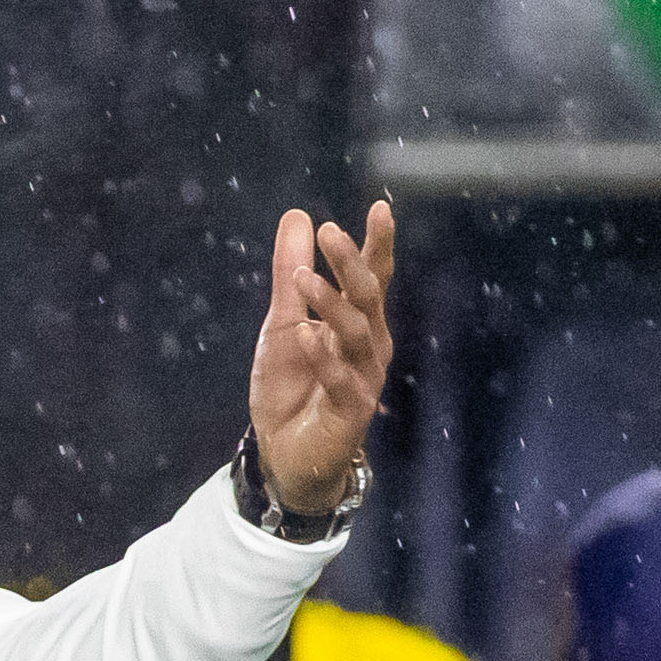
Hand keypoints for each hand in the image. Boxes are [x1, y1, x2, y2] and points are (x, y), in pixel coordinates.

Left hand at [246, 200, 396, 512]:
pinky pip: (342, 379)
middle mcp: (369, 345)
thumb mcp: (282, 323)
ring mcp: (364, 377)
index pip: (371, 276)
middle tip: (330, 231)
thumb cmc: (291, 385)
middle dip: (352, 263)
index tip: (378, 209)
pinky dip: (324, 357)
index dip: (376, 244)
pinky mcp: (352, 410)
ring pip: (357, 333)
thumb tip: (298, 216)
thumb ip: (289, 275)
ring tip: (302, 277)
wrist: (284, 452)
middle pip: (369, 296)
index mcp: (357, 321)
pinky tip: (307, 336)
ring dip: (330, 303)